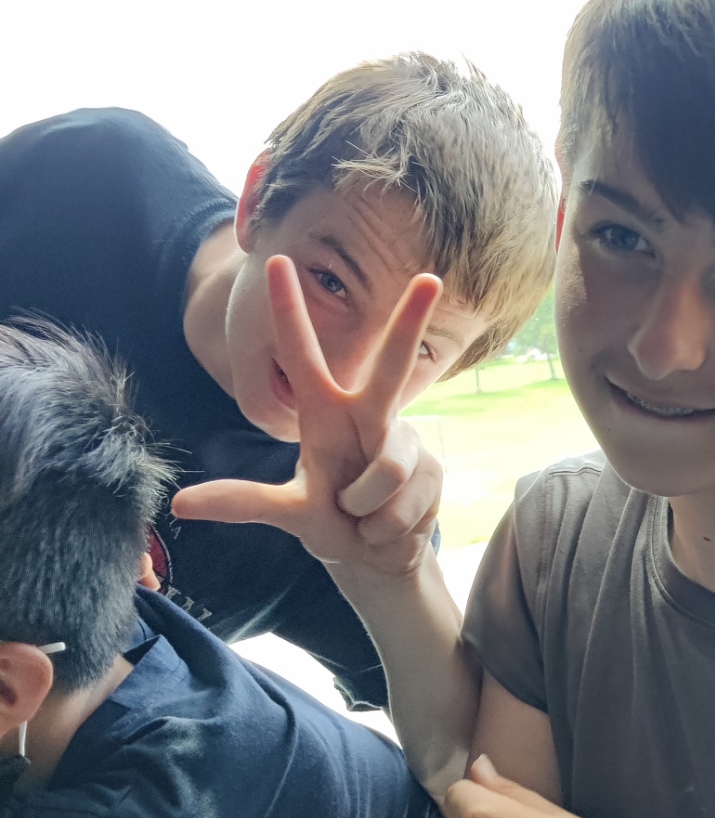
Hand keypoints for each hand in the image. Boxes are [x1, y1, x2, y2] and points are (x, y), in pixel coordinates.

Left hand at [171, 257, 444, 576]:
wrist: (375, 556)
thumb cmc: (328, 519)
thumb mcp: (284, 513)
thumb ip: (240, 503)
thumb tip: (180, 505)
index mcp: (325, 412)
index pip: (303, 354)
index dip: (289, 310)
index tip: (277, 262)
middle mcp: (370, 416)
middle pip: (392, 366)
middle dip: (411, 321)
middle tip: (430, 279)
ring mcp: (405, 441)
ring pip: (386, 470)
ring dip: (364, 509)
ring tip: (361, 517)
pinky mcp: (431, 469)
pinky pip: (403, 500)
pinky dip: (387, 526)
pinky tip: (388, 525)